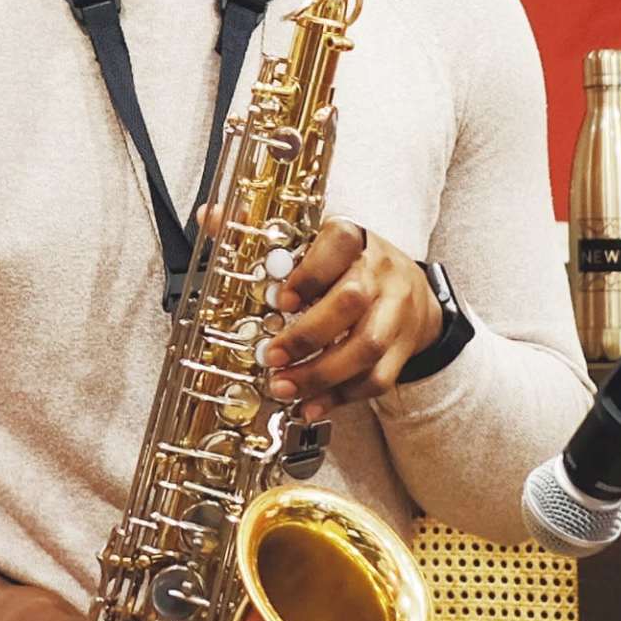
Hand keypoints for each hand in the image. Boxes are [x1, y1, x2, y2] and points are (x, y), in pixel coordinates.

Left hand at [261, 222, 445, 425]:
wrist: (411, 290)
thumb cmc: (350, 266)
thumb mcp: (315, 243)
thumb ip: (261, 234)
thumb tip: (209, 216)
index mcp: (354, 240)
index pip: (339, 243)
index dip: (309, 272)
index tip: (280, 300)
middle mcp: (379, 272)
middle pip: (351, 300)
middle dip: (307, 335)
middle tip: (271, 356)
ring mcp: (395, 311)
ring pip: (366, 345)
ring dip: (321, 373)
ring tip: (285, 387)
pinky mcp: (403, 347)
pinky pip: (377, 378)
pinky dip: (341, 397)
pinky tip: (312, 404)